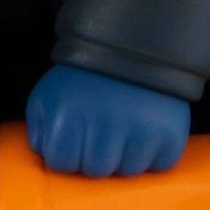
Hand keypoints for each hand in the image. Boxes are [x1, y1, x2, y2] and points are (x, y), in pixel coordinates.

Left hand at [26, 65, 190, 176]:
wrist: (134, 38)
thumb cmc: (85, 72)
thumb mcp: (48, 93)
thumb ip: (39, 128)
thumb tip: (46, 156)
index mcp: (67, 116)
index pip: (61, 163)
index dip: (66, 151)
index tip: (75, 131)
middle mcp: (104, 126)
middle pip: (96, 170)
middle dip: (95, 153)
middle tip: (100, 125)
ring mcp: (140, 131)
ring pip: (128, 171)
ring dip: (124, 155)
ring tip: (123, 123)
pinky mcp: (170, 133)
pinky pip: (160, 164)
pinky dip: (154, 152)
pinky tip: (146, 127)